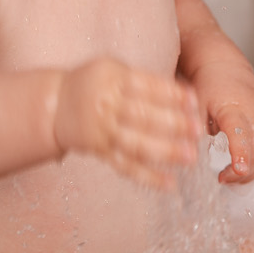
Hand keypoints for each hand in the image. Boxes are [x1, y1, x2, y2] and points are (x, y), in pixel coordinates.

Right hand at [54, 58, 201, 189]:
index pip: (147, 87)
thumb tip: (183, 93)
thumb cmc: (92, 83)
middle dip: (173, 124)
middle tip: (198, 131)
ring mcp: (103, 131)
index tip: (194, 101)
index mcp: (112, 79)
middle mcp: (106, 105)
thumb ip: (142, 79)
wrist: (55, 104)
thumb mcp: (112, 68)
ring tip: (190, 157)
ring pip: (136, 144)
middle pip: (143, 116)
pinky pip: (125, 166)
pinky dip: (148, 177)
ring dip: (165, 152)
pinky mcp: (100, 152)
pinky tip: (169, 184)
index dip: (172, 94)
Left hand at [198, 70, 253, 184]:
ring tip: (236, 180)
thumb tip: (189, 155)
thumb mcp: (195, 105)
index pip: (241, 134)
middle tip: (223, 179)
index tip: (237, 170)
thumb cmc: (208, 85)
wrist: (224, 66)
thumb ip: (194, 130)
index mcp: (233, 108)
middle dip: (243, 173)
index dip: (241, 154)